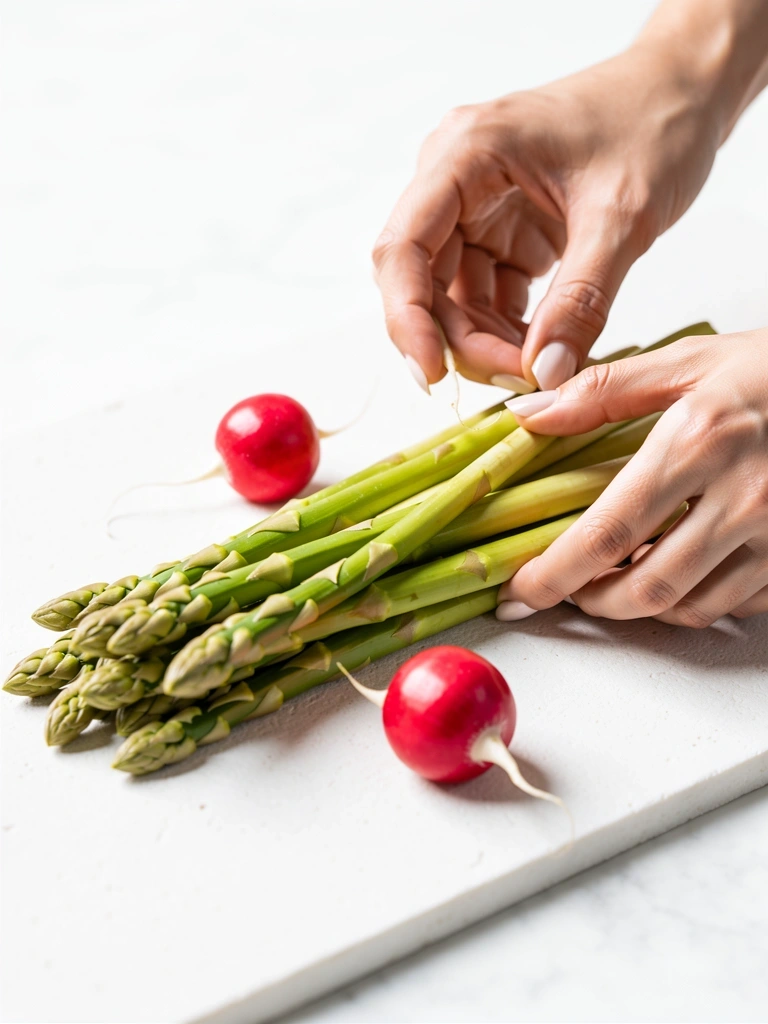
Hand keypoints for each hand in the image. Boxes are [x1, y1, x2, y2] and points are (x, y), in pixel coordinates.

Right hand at [373, 42, 720, 392]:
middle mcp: (456, 179)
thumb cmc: (654, 123)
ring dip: (487, 343)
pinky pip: (486, 297)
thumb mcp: (624, 216)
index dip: (407, 319)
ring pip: (454, 298)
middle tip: (520, 382)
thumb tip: (546, 375)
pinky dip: (509, 331)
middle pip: (424, 282)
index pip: (404, 248)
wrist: (684, 92)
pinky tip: (545, 351)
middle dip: (462, 340)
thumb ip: (582, 299)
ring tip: (543, 369)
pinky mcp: (500, 232)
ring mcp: (476, 208)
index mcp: (466, 153)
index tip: (434, 376)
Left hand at [498, 329, 767, 625]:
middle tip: (569, 588)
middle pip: (646, 589)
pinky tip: (680, 571)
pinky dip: (697, 599)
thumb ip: (604, 392)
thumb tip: (528, 415)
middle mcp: (744, 496)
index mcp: (700, 441)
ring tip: (618, 580)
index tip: (520, 590)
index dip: (552, 574)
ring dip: (643, 606)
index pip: (606, 532)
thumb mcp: (691, 361)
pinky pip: (739, 603)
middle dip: (594, 601)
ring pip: (692, 607)